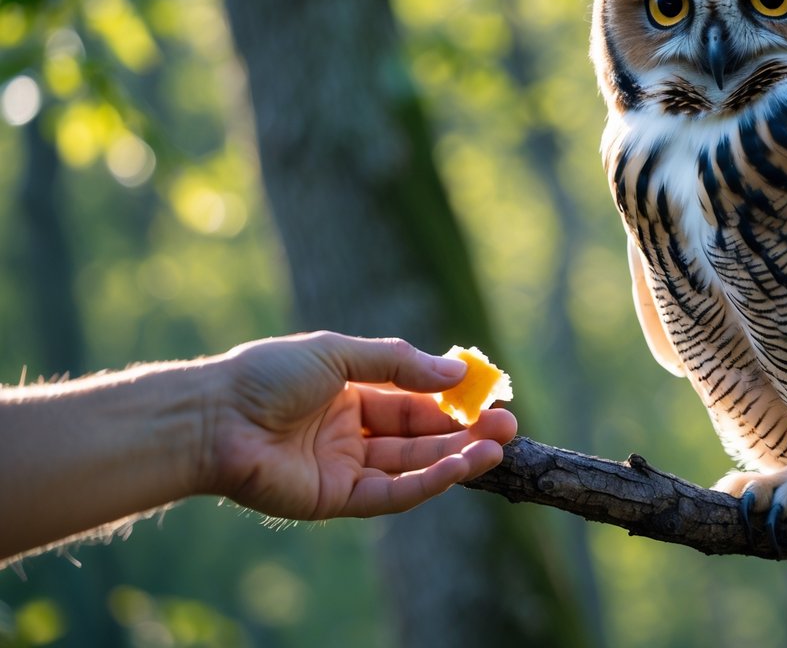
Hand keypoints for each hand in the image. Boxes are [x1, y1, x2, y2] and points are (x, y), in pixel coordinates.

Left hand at [205, 331, 516, 519]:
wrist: (213, 417)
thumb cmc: (267, 375)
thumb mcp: (339, 352)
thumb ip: (398, 364)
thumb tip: (456, 376)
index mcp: (348, 392)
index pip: (411, 399)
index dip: (450, 399)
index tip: (489, 395)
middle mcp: (350, 431)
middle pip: (419, 435)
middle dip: (464, 431)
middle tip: (508, 424)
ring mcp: (344, 467)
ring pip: (412, 465)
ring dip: (456, 457)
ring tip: (497, 446)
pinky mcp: (335, 500)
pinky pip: (391, 493)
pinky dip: (428, 481)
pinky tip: (460, 466)